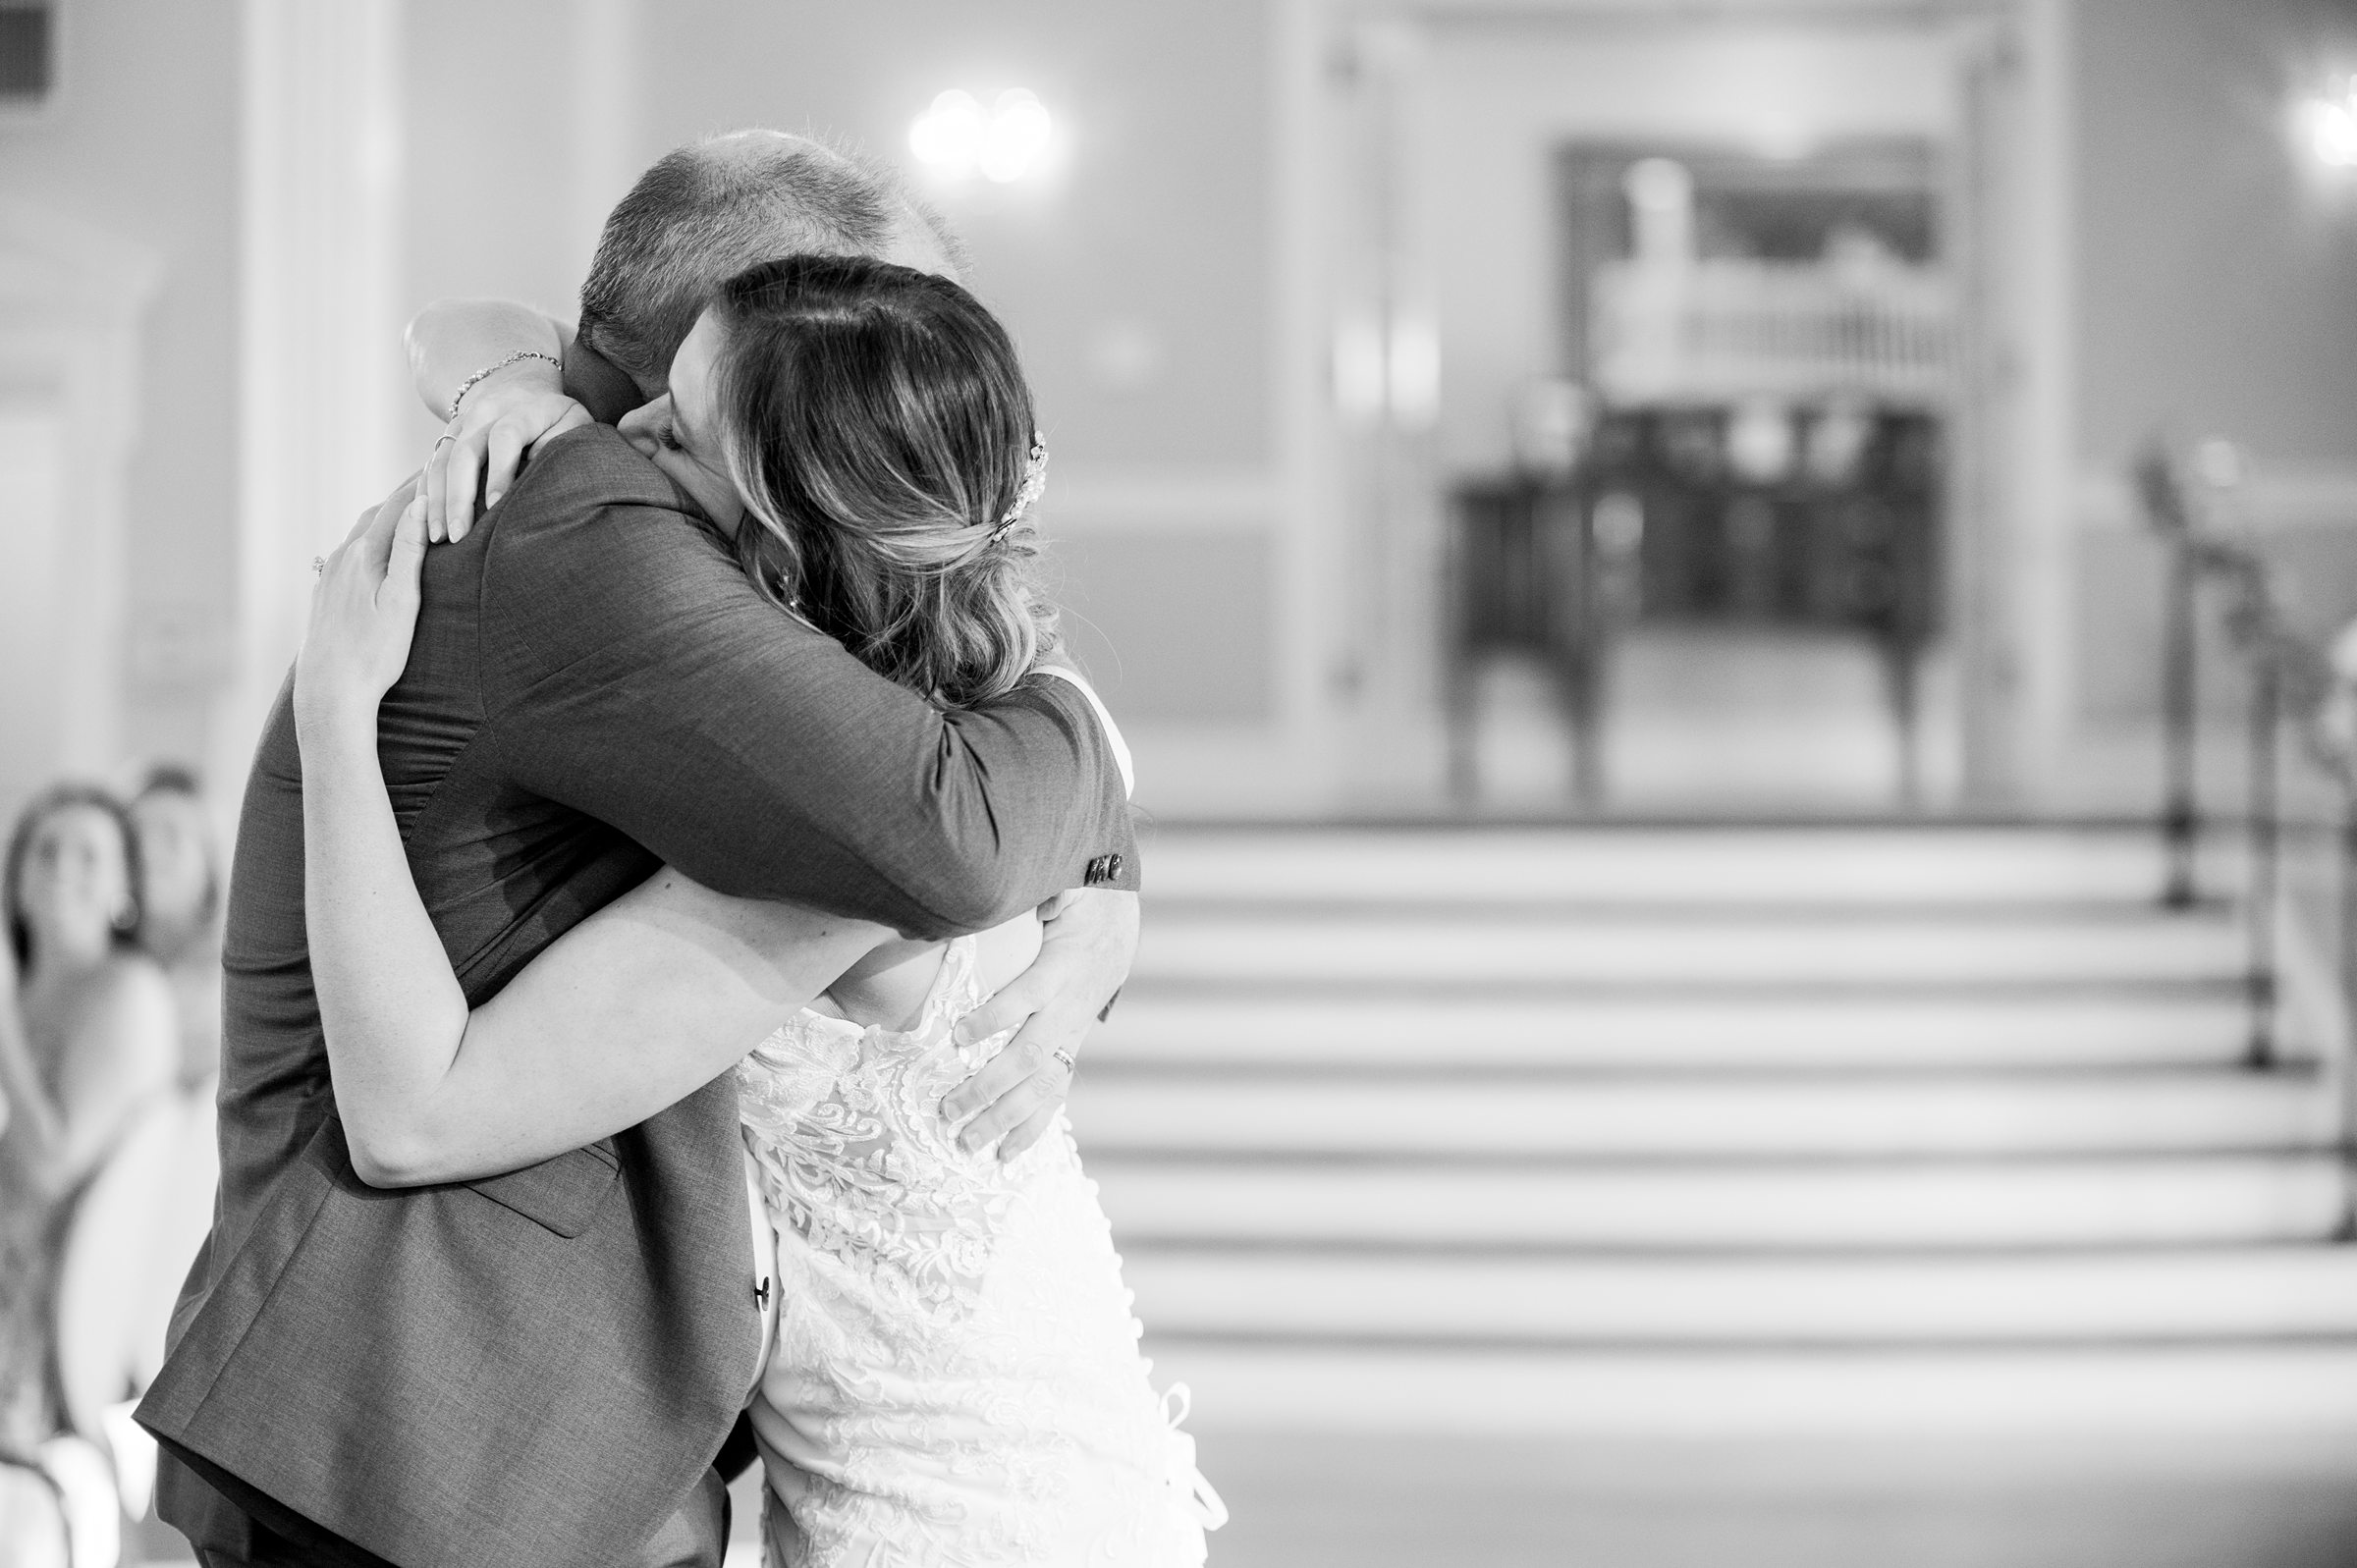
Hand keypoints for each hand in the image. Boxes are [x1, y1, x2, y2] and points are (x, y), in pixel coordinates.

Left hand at [294, 476, 427, 737]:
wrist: (330, 689)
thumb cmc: (374, 653)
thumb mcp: (402, 601)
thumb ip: (410, 551)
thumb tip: (421, 505)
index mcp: (365, 555)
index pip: (398, 505)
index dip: (422, 484)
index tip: (444, 463)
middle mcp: (342, 557)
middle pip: (377, 512)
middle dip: (406, 494)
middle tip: (434, 477)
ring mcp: (330, 574)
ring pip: (361, 531)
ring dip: (388, 515)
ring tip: (412, 507)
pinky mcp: (325, 591)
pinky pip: (351, 551)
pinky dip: (372, 537)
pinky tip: (380, 547)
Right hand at [425, 363, 590, 542]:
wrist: (521, 385)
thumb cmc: (556, 417)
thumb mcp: (572, 422)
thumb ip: (562, 445)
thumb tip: (538, 474)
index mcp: (519, 408)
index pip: (504, 437)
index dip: (500, 472)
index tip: (495, 506)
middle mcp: (483, 413)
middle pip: (464, 453)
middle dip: (459, 497)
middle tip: (459, 535)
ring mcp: (460, 424)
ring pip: (440, 461)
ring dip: (436, 501)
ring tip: (438, 537)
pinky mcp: (447, 437)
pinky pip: (429, 466)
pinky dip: (426, 495)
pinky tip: (425, 523)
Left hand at [941, 888, 1137, 1159]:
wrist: (1119, 915)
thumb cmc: (1071, 897)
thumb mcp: (1049, 885)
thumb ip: (1016, 894)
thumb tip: (968, 889)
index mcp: (1062, 965)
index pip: (1027, 996)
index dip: (995, 1017)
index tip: (957, 1035)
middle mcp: (1070, 1005)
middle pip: (1032, 1055)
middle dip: (990, 1087)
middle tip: (949, 1110)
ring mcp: (1074, 1029)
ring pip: (1045, 1083)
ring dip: (1006, 1117)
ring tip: (968, 1141)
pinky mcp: (1073, 1042)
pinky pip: (1057, 1090)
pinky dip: (1034, 1124)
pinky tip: (1008, 1151)